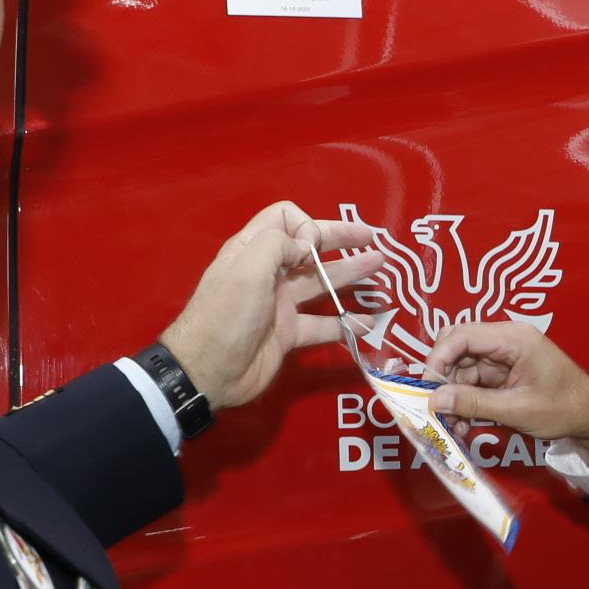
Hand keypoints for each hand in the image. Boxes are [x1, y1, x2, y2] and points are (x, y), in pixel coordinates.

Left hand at [158, 202, 385, 411]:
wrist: (208, 371)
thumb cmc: (226, 315)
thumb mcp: (247, 268)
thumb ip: (280, 244)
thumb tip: (308, 245)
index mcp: (253, 249)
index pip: (284, 218)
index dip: (306, 225)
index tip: (313, 248)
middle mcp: (268, 272)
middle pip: (310, 248)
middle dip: (341, 241)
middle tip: (372, 239)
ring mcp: (280, 304)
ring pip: (322, 283)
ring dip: (351, 275)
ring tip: (379, 269)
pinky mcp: (288, 333)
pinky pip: (323, 324)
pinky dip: (346, 323)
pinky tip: (366, 324)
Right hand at [420, 320, 588, 464]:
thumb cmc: (565, 408)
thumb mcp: (517, 409)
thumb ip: (474, 403)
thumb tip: (435, 400)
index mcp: (513, 338)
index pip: (461, 335)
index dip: (437, 359)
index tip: (426, 388)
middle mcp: (505, 340)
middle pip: (457, 348)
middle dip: (443, 379)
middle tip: (436, 409)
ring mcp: (503, 357)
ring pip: (461, 369)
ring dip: (453, 396)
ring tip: (453, 426)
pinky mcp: (502, 374)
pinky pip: (473, 382)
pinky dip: (465, 402)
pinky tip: (464, 424)